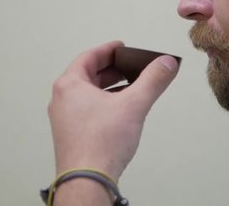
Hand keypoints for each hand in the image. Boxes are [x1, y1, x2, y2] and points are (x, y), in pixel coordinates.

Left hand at [48, 41, 179, 179]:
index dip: (108, 50)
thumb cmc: (100, 144)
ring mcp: (64, 119)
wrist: (87, 181)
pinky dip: (104, 104)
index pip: (89, 57)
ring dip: (109, 88)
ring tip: (130, 88)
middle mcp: (62, 100)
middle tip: (130, 66)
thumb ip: (153, 80)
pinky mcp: (71, 135)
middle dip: (112, 70)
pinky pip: (87, 110)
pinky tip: (121, 112)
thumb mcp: (133, 104)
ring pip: (88, 94)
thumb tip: (166, 63)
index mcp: (69, 85)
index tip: (121, 47)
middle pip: (88, 75)